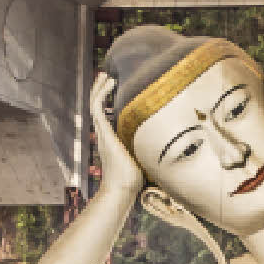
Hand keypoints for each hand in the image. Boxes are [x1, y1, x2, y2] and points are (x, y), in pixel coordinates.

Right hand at [91, 70, 142, 196]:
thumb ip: (149, 149)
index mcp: (112, 138)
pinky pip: (97, 108)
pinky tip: (109, 83)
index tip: (115, 89)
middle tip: (106, 76)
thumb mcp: (143, 157)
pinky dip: (101, 94)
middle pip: (97, 107)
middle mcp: (104, 134)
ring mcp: (102, 133)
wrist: (123, 188)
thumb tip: (169, 147)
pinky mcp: (103, 132)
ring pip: (94, 104)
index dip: (108, 101)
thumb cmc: (135, 179)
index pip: (106, 115)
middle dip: (100, 91)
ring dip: (98, 88)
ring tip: (105, 75)